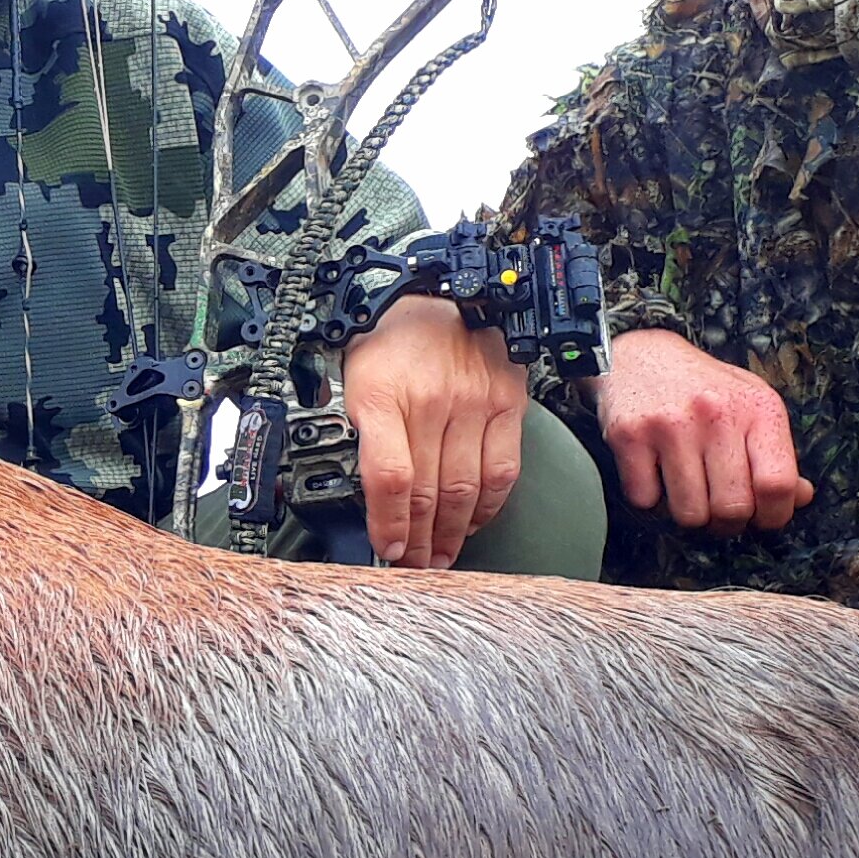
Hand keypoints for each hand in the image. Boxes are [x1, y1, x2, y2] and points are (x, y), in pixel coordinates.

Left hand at [342, 297, 526, 568]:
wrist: (437, 291)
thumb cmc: (389, 339)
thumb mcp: (352, 378)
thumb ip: (358, 432)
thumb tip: (359, 493)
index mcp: (380, 395)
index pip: (389, 477)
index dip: (389, 524)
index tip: (388, 550)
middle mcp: (429, 400)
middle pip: (426, 492)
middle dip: (419, 541)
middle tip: (414, 566)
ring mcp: (472, 403)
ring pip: (465, 489)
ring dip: (452, 533)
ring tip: (441, 556)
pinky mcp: (506, 403)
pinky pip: (502, 470)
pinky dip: (488, 505)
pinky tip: (474, 521)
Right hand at [596, 328, 810, 533]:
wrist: (637, 356)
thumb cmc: (702, 388)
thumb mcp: (751, 407)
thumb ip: (777, 453)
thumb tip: (801, 497)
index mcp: (758, 409)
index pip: (778, 485)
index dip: (774, 515)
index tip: (762, 516)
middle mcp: (717, 415)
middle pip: (733, 509)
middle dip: (726, 523)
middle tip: (718, 509)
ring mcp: (671, 426)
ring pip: (690, 514)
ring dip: (688, 513)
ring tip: (687, 490)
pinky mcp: (630, 436)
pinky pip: (646, 502)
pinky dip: (650, 500)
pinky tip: (655, 475)